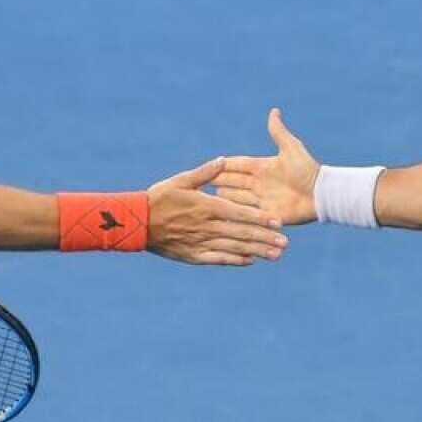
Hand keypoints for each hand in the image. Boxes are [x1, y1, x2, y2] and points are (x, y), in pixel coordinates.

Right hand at [147, 157, 286, 265]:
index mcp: (206, 206)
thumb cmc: (158, 198)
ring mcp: (200, 242)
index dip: (260, 218)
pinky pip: (217, 259)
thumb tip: (223, 159)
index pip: (239, 213)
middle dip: (265, 238)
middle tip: (285, 244)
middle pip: (241, 233)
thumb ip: (204, 173)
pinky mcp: (193, 255)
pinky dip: (234, 260)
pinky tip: (250, 261)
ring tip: (275, 255)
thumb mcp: (180, 180)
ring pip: (233, 248)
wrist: (136, 222)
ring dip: (256, 251)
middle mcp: (207, 226)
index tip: (277, 222)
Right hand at [213, 108, 319, 225]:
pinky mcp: (265, 214)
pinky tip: (220, 215)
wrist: (320, 195)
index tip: (207, 164)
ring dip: (223, 198)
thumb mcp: (291, 148)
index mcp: (262, 167)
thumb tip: (273, 111)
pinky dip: (234, 213)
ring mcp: (261, 200)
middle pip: (232, 181)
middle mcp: (259, 183)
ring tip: (205, 199)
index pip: (237, 164)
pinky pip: (246, 214)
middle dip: (217, 181)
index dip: (223, 165)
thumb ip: (278, 132)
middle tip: (198, 183)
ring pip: (235, 198)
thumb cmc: (307, 171)